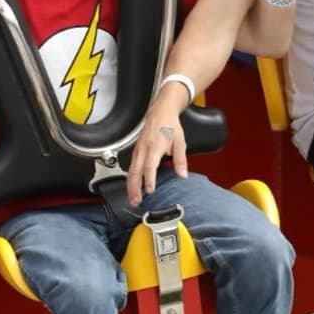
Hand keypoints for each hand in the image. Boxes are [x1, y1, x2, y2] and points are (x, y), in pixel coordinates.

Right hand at [125, 86, 189, 206]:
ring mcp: (138, 150)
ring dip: (130, 185)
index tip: (150, 190)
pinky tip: (133, 186)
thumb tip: (182, 175)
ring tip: (133, 198)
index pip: (149, 166)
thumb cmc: (170, 126)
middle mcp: (143, 149)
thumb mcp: (180, 142)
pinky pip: (131, 166)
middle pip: (135, 171)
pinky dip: (130, 178)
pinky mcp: (136, 151)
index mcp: (155, 147)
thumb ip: (180, 160)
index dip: (149, 179)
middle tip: (136, 201)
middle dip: (134, 188)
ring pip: (130, 170)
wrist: (160, 112)